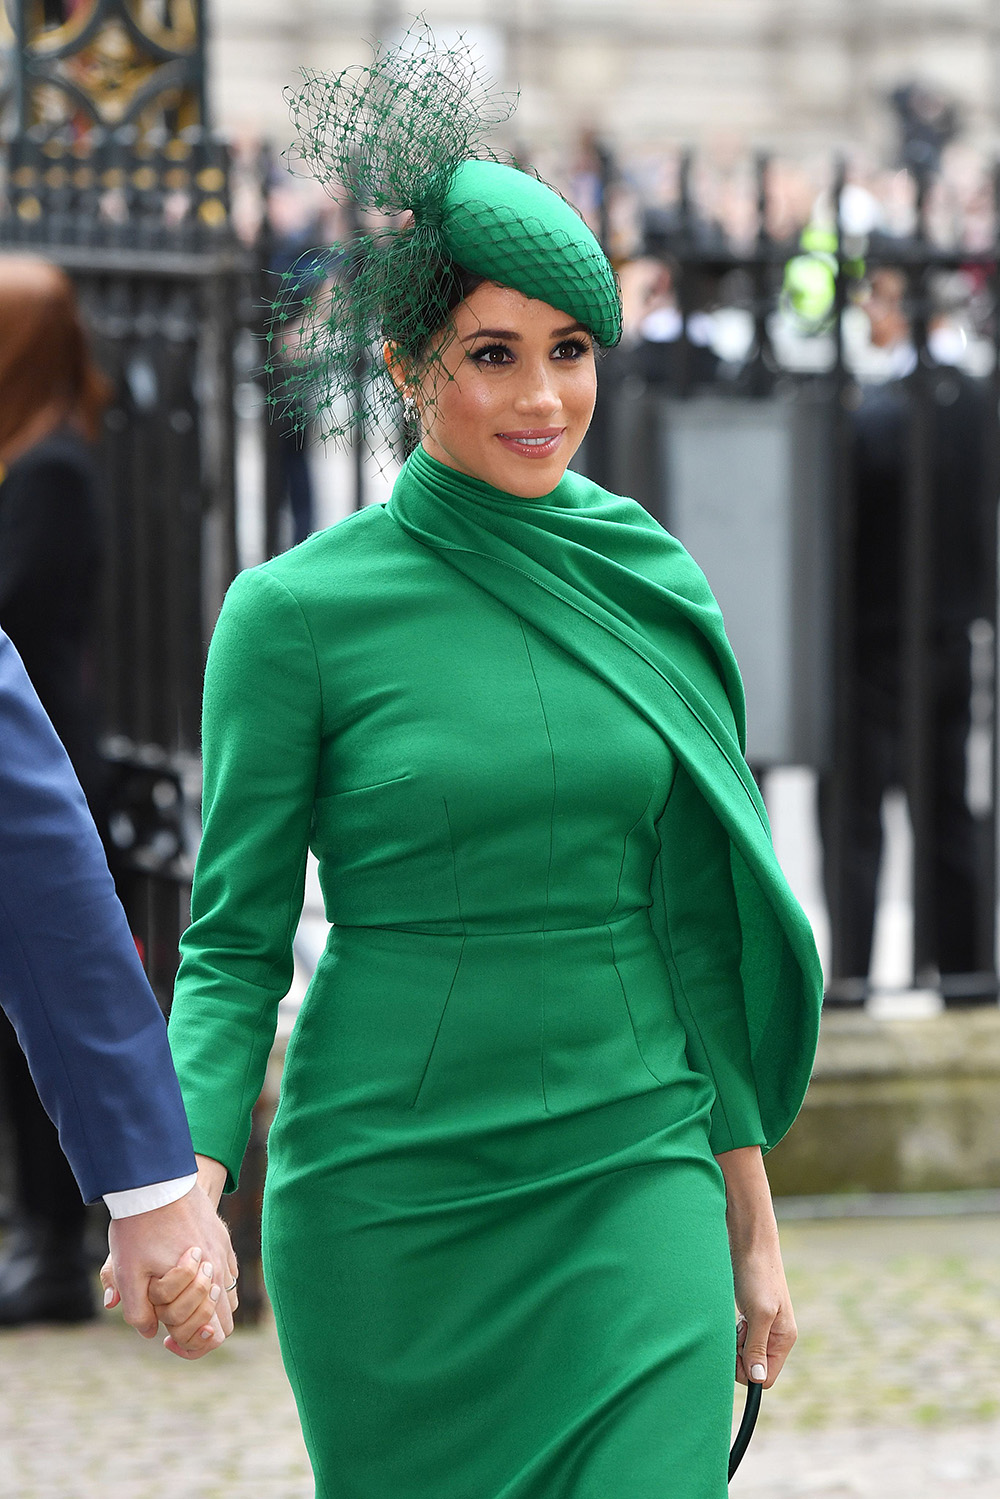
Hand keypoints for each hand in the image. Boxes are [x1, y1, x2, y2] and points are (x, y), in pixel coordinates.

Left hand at [101, 1180, 237, 1355]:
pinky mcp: (223, 1237)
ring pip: (229, 1296)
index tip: (166, 1340)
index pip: (213, 1335)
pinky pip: (229, 1271)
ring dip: (209, 1307)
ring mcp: (224, 1251)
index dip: (190, 1346)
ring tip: (181, 1302)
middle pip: (226, 1321)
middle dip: (201, 1330)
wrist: (154, 1182)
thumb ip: (138, 1311)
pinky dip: (214, 1283)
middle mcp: (220, 1270)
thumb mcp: (127, 1272)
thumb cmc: (138, 1228)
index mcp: (201, 1285)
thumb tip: (152, 1332)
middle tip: (173, 1325)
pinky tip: (191, 1277)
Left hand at [716, 1146, 796, 1389]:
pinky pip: (739, 1338)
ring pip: (744, 1353)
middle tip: (735, 1330)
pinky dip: (732, 1332)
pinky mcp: (750, 1314)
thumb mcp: (759, 1313)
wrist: (749, 1241)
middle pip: (752, 1368)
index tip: (737, 1349)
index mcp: (785, 1338)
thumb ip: (758, 1347)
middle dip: (738, 1356)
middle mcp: (775, 1335)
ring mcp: (763, 1325)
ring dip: (734, 1343)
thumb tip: (757, 1379)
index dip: (747, 1370)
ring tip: (735, 1319)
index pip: (765, 1377)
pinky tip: (732, 1315)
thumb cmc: (757, 1274)